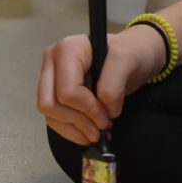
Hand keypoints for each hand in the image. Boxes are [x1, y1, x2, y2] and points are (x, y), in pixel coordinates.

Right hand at [36, 26, 164, 144]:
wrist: (132, 57)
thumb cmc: (129, 55)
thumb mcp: (127, 61)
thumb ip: (113, 85)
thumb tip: (104, 111)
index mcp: (67, 50)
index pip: (67, 90)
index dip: (88, 108)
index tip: (109, 114)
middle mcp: (52, 62)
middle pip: (50, 103)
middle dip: (77, 120)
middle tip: (101, 126)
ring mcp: (50, 79)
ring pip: (49, 114)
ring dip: (74, 128)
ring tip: (96, 132)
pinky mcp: (53, 94)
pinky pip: (53, 120)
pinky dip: (70, 131)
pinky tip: (87, 132)